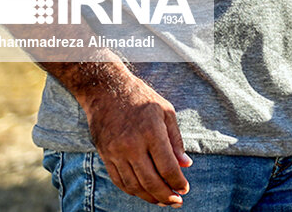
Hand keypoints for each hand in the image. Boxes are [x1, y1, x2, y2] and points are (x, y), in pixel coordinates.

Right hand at [79, 70, 191, 206]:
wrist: (106, 91)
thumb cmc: (141, 99)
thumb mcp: (166, 112)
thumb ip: (176, 140)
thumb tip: (185, 165)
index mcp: (152, 132)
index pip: (167, 167)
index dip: (178, 182)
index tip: (185, 189)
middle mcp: (132, 145)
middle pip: (150, 181)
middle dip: (166, 195)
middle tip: (176, 201)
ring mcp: (116, 152)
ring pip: (133, 185)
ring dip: (149, 197)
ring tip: (162, 201)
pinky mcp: (105, 155)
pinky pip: (119, 180)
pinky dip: (132, 191)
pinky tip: (143, 193)